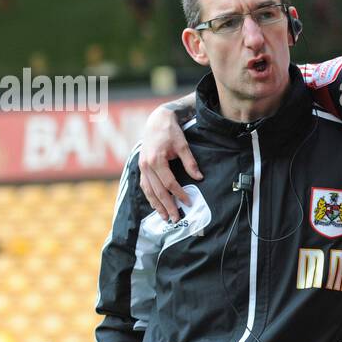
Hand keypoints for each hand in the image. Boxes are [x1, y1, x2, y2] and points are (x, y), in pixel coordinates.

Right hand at [138, 105, 202, 221]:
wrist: (156, 121)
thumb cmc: (170, 132)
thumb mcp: (183, 145)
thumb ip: (191, 162)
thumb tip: (199, 178)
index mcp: (156, 160)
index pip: (169, 183)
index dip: (179, 194)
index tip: (188, 202)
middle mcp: (146, 165)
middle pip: (157, 191)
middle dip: (167, 206)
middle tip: (176, 219)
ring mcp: (142, 167)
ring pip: (148, 191)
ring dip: (157, 205)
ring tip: (165, 217)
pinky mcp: (141, 168)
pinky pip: (145, 186)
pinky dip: (150, 197)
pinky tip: (157, 206)